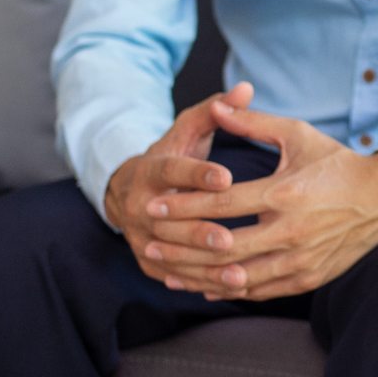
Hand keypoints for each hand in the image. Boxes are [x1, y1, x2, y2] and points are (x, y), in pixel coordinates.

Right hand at [106, 81, 254, 287]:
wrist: (131, 190)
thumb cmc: (174, 155)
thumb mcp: (188, 131)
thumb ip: (216, 111)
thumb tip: (246, 88)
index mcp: (150, 169)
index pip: (173, 170)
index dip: (198, 174)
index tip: (227, 177)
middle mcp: (139, 205)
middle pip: (169, 220)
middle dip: (200, 231)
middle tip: (232, 238)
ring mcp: (140, 236)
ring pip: (172, 255)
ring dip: (204, 266)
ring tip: (239, 272)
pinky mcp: (147, 260)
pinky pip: (174, 276)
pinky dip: (201, 283)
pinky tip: (230, 288)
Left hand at [140, 104, 377, 300]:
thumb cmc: (337, 163)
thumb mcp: (298, 135)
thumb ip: (254, 123)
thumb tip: (216, 106)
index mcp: (286, 194)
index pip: (223, 204)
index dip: (183, 206)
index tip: (153, 205)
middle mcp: (292, 231)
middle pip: (222, 245)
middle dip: (180, 245)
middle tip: (149, 240)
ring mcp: (301, 259)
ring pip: (238, 276)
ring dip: (197, 274)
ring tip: (167, 268)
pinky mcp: (308, 278)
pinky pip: (260, 290)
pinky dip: (229, 289)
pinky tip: (204, 284)